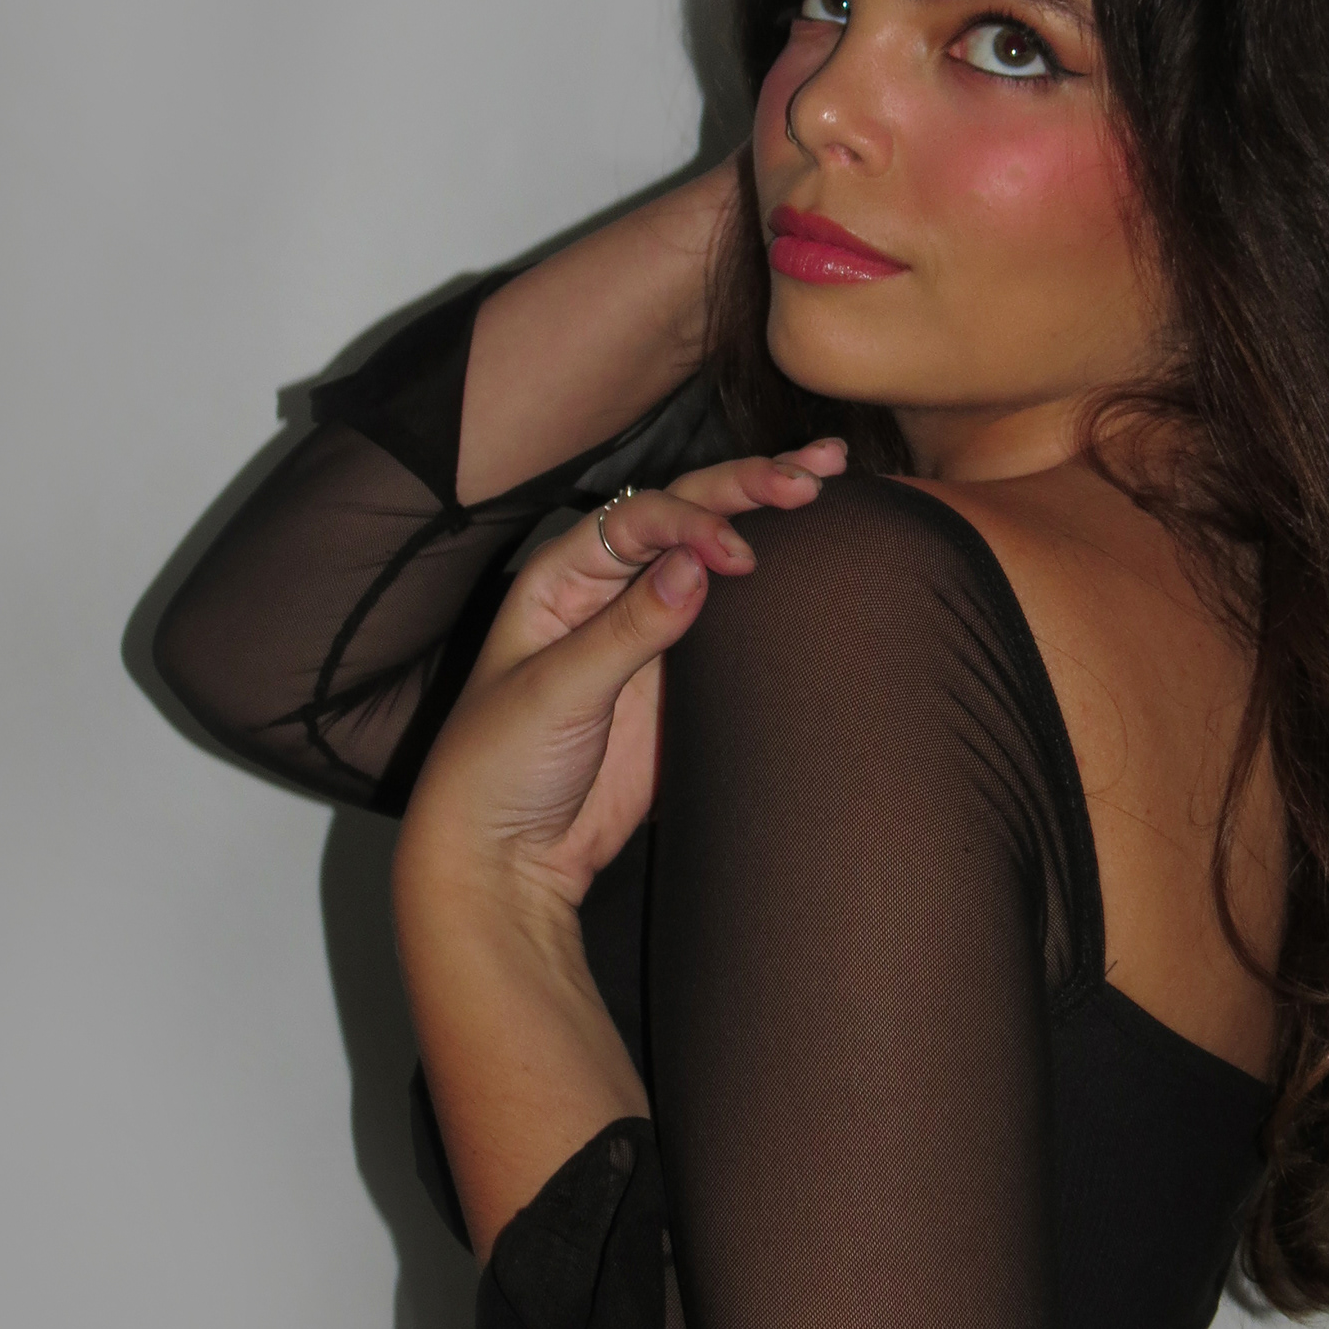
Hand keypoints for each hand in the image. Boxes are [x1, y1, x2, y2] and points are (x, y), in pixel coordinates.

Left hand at [398, 439, 846, 909]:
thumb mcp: (554, 694)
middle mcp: (611, 587)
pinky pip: (735, 620)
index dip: (695, 523)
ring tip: (831, 475)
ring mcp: (652, 630)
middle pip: (688, 515)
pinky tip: (817, 553)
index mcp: (565, 575)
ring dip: (770, 515)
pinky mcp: (682, 677)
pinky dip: (776, 586)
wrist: (507, 858)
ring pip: (717, 556)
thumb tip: (697, 565)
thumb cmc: (496, 767)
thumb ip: (628, 630)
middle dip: (750, 484)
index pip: (643, 520)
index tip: (738, 555)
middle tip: (817, 470)